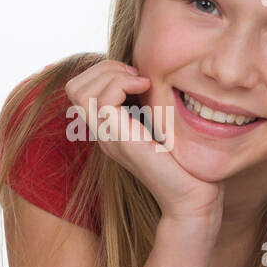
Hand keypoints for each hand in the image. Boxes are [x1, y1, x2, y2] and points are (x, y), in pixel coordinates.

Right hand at [64, 59, 222, 224]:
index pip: (79, 88)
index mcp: (108, 129)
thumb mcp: (162, 124)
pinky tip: (146, 88)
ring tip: (141, 81)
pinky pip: (102, 101)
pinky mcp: (120, 141)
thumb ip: (149, 105)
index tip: (136, 75)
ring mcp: (107, 138)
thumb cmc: (186, 161)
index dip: (103, 71)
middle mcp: (102, 133)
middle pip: (74, 87)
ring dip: (112, 74)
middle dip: (104, 68)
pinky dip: (122, 84)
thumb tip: (148, 74)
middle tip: (137, 75)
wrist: (192, 198)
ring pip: (80, 91)